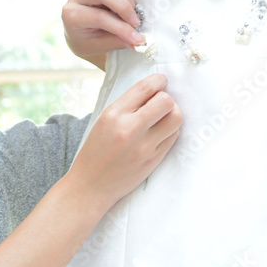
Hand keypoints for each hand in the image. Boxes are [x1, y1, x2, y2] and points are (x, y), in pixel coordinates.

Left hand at [61, 0, 144, 58]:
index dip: (121, 27)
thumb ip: (118, 42)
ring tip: (130, 14)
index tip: (137, 38)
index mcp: (72, 16)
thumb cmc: (88, 41)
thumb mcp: (99, 46)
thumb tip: (139, 40)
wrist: (79, 33)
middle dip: (124, 7)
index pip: (100, 18)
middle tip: (136, 22)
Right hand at [65, 73, 181, 210]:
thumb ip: (127, 105)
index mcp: (114, 114)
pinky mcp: (153, 159)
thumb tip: (153, 89)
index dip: (159, 80)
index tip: (161, 82)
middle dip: (167, 98)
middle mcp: (130, 128)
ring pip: (176, 118)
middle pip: (166, 101)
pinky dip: (170, 130)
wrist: (91, 185)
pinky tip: (160, 133)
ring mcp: (144, 146)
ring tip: (163, 118)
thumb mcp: (103, 121)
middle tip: (160, 104)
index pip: (145, 88)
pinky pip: (173, 136)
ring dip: (172, 114)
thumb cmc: (96, 151)